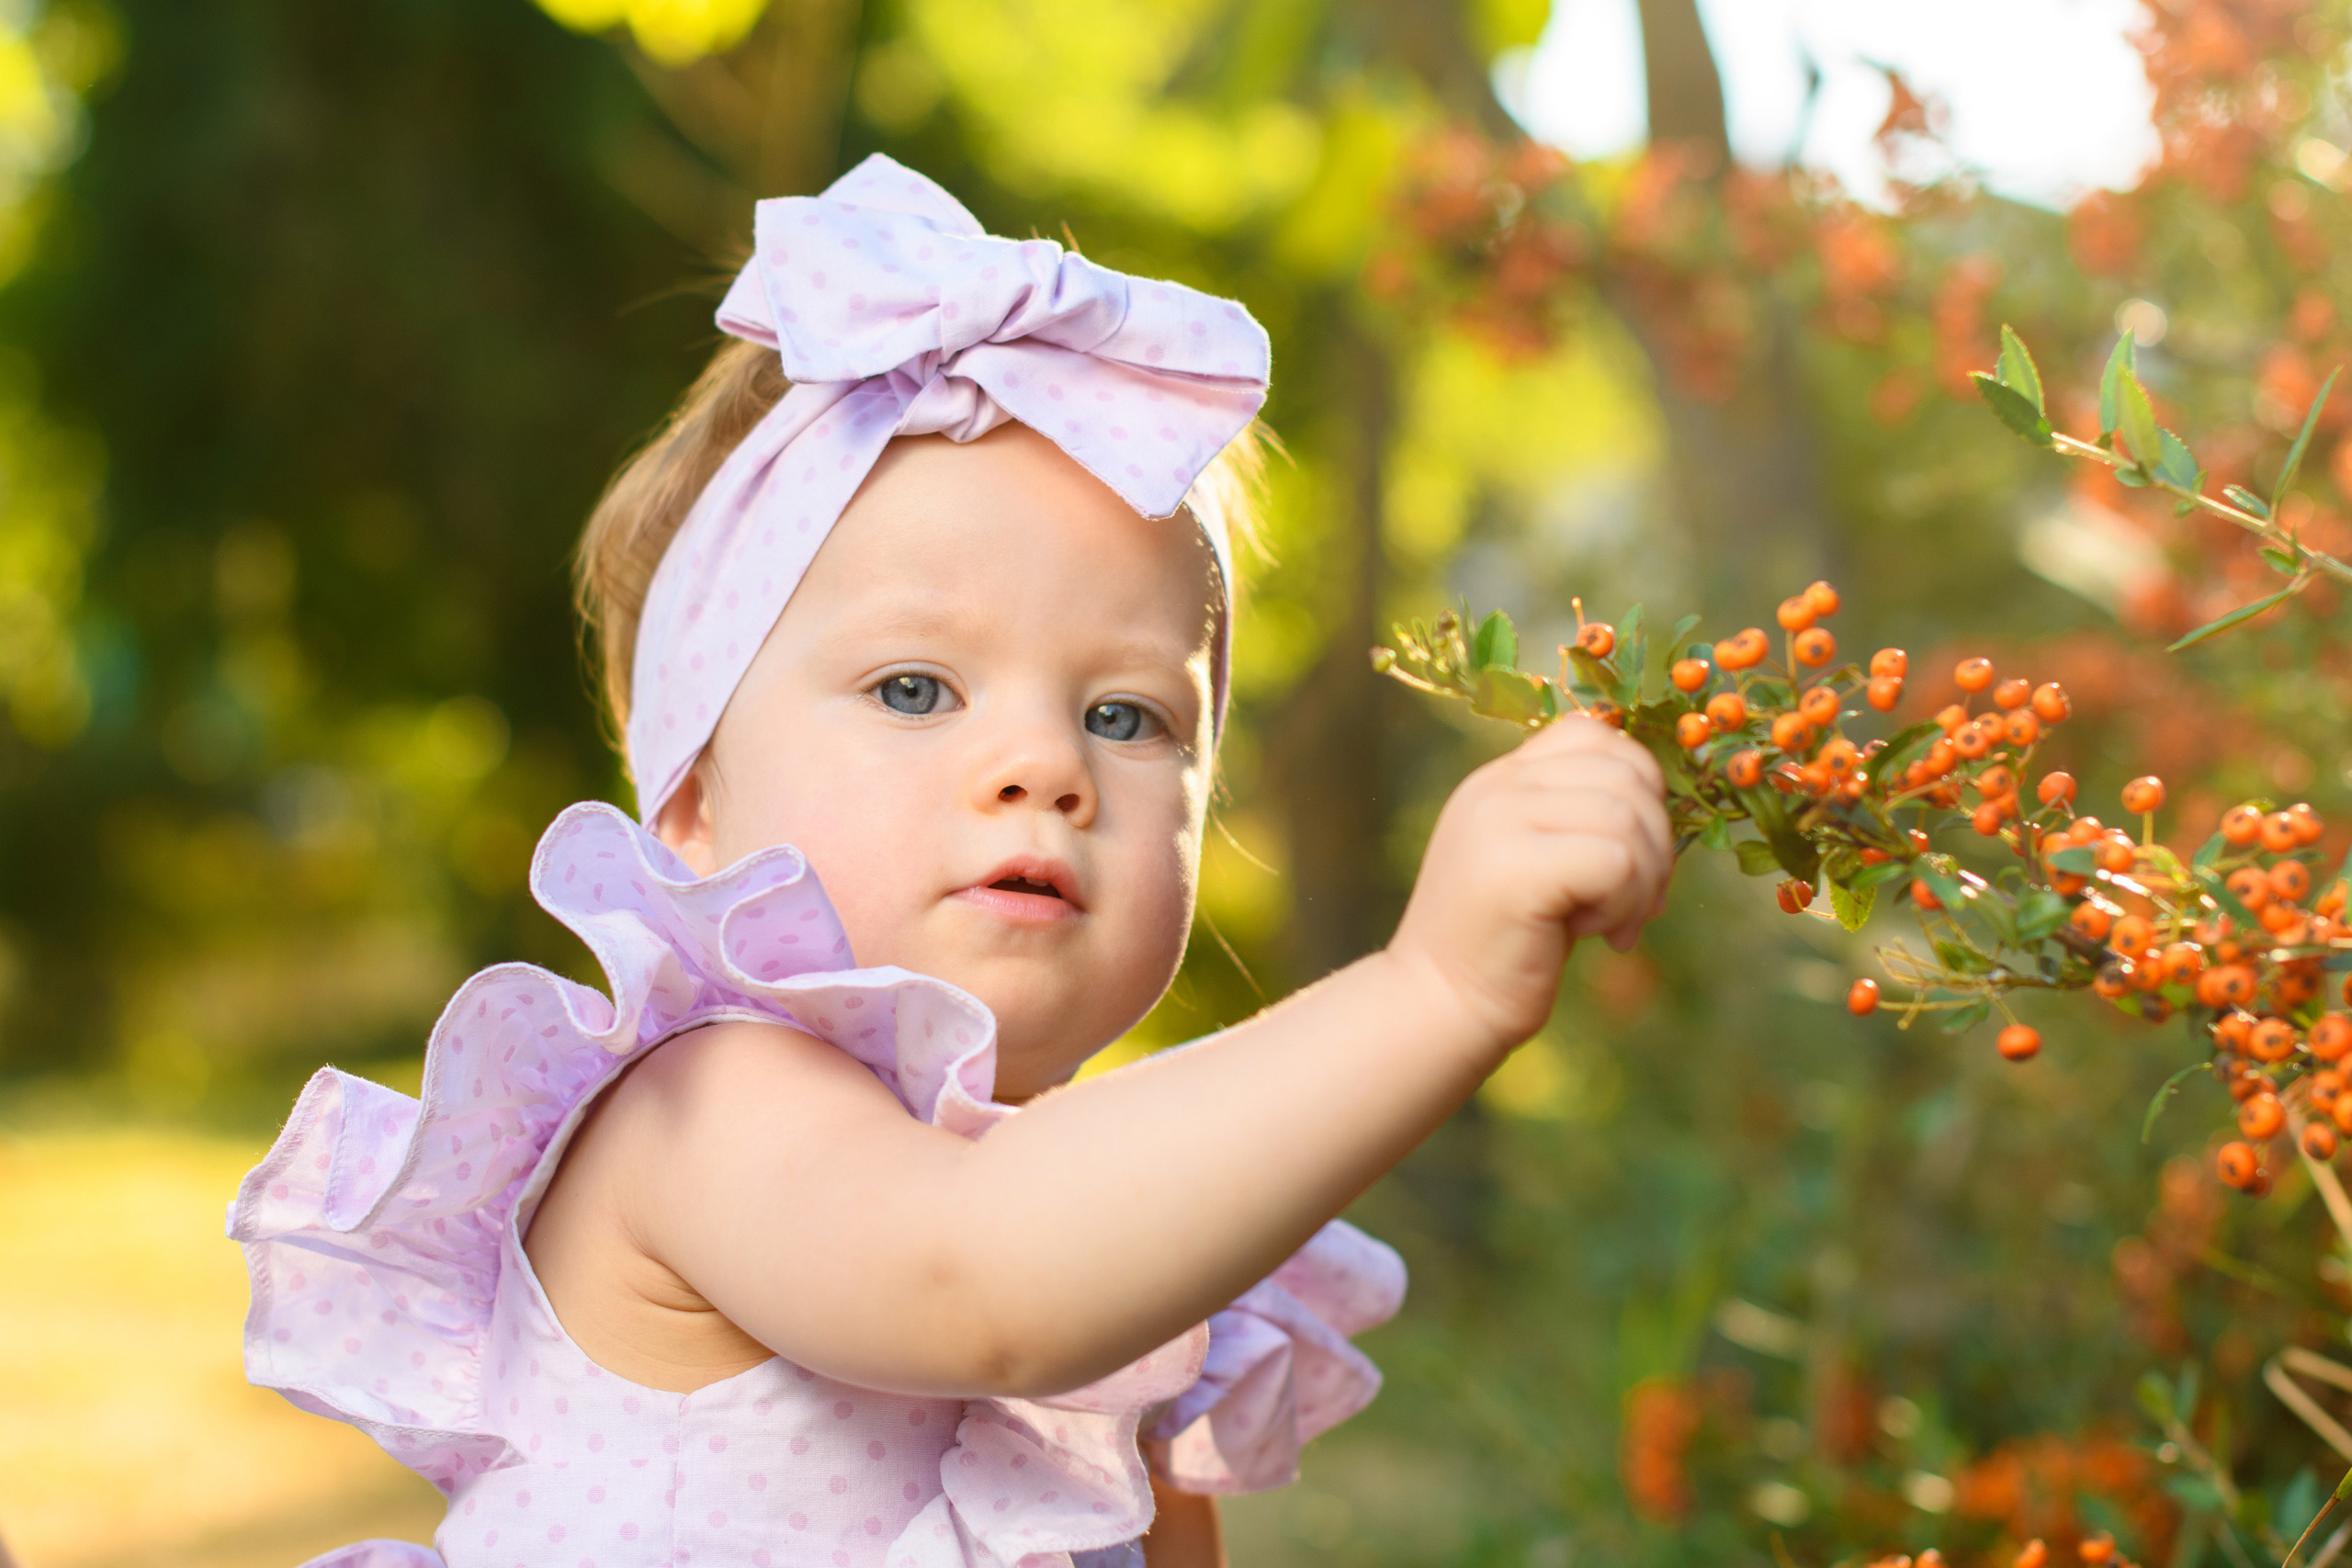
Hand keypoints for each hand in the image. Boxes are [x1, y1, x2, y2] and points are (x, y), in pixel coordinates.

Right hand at [1387, 715, 1672, 1052]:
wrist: (1440, 1007)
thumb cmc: (1504, 945)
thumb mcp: (1538, 860)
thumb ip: (1577, 817)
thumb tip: (1658, 804)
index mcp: (1500, 779)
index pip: (1592, 733)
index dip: (1637, 785)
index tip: (1630, 850)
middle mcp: (1495, 787)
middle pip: (1623, 772)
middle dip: (1656, 841)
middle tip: (1638, 901)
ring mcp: (1500, 821)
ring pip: (1627, 817)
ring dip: (1642, 881)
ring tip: (1613, 924)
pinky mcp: (1515, 867)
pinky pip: (1617, 861)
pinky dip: (1624, 903)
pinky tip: (1594, 934)